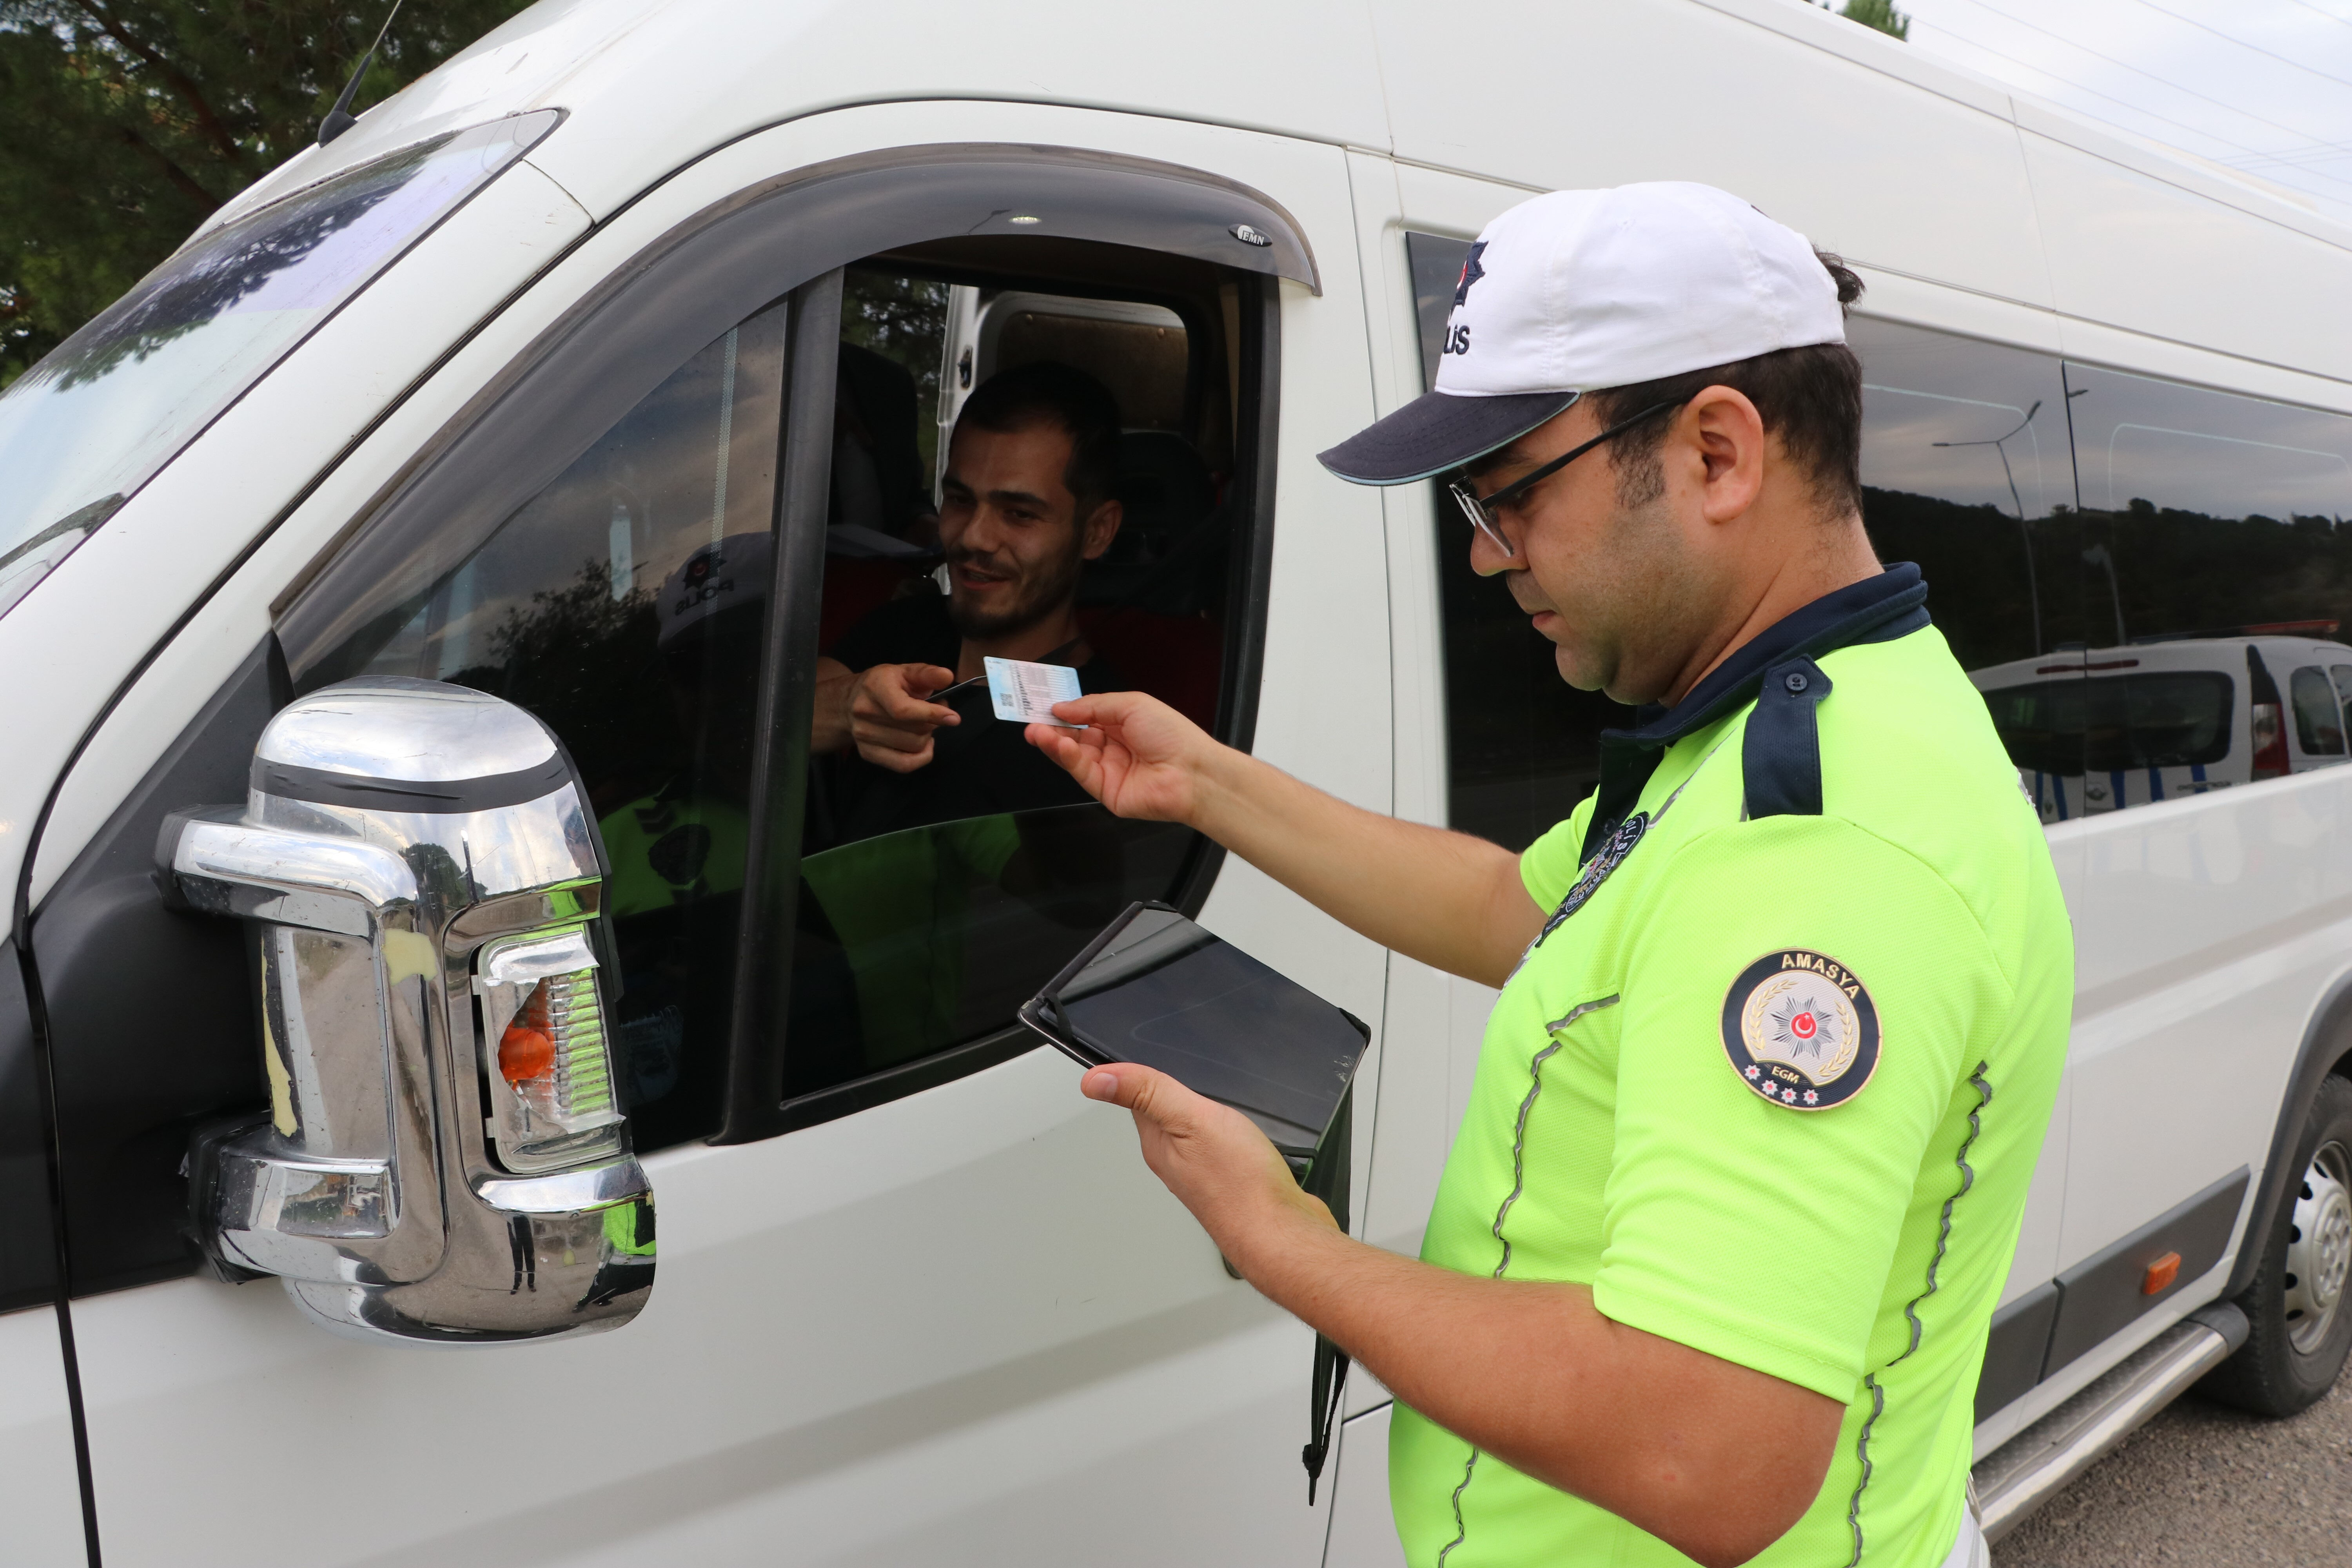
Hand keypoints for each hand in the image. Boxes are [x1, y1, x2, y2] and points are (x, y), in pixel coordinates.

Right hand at [847, 662, 958, 771]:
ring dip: (927, 738)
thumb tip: (947, 676)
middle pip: (914, 731)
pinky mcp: (866, 753)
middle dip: (933, 723)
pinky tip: (924, 745)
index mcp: (875, 687)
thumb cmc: (884, 685)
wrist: (849, 702)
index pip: (903, 710)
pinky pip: (903, 765)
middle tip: (935, 714)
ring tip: (924, 725)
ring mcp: (863, 735)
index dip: (931, 715)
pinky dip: (921, 757)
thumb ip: (927, 674)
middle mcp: (865, 712)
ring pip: (913, 747)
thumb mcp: (905, 672)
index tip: (953, 718)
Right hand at [1024, 690, 1219, 823]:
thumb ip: (1093, 705)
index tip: (1043, 705)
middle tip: (1030, 720)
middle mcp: (1114, 748)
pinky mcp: (1106, 792)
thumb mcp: (1131, 705)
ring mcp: (1109, 771)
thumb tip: (1062, 707)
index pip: (1086, 718)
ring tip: (1035, 731)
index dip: (1065, 712)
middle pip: (1075, 738)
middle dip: (1052, 728)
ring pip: (1073, 756)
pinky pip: (1081, 772)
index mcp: (1122, 725)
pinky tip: (1055, 743)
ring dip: (1053, 742)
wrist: (1192, 772)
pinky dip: (1066, 756)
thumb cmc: (1171, 734)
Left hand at [1079, 1061, 1336, 1275]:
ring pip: (1195, 1130)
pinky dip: (1229, 1132)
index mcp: (1158, 1144)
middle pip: (1166, 1112)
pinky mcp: (1232, 1179)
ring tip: (1215, 1096)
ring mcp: (1204, 1172)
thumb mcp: (1192, 1120)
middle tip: (1193, 1072)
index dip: (1150, 1072)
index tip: (1163, 1054)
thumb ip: (1147, 1093)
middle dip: (1180, 1089)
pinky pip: (1222, 1146)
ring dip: (1205, 1111)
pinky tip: (1240, 1131)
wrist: (1281, 1233)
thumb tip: (1094, 1080)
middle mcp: (1176, 1160)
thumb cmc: (1241, 1184)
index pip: (1139, 1096)